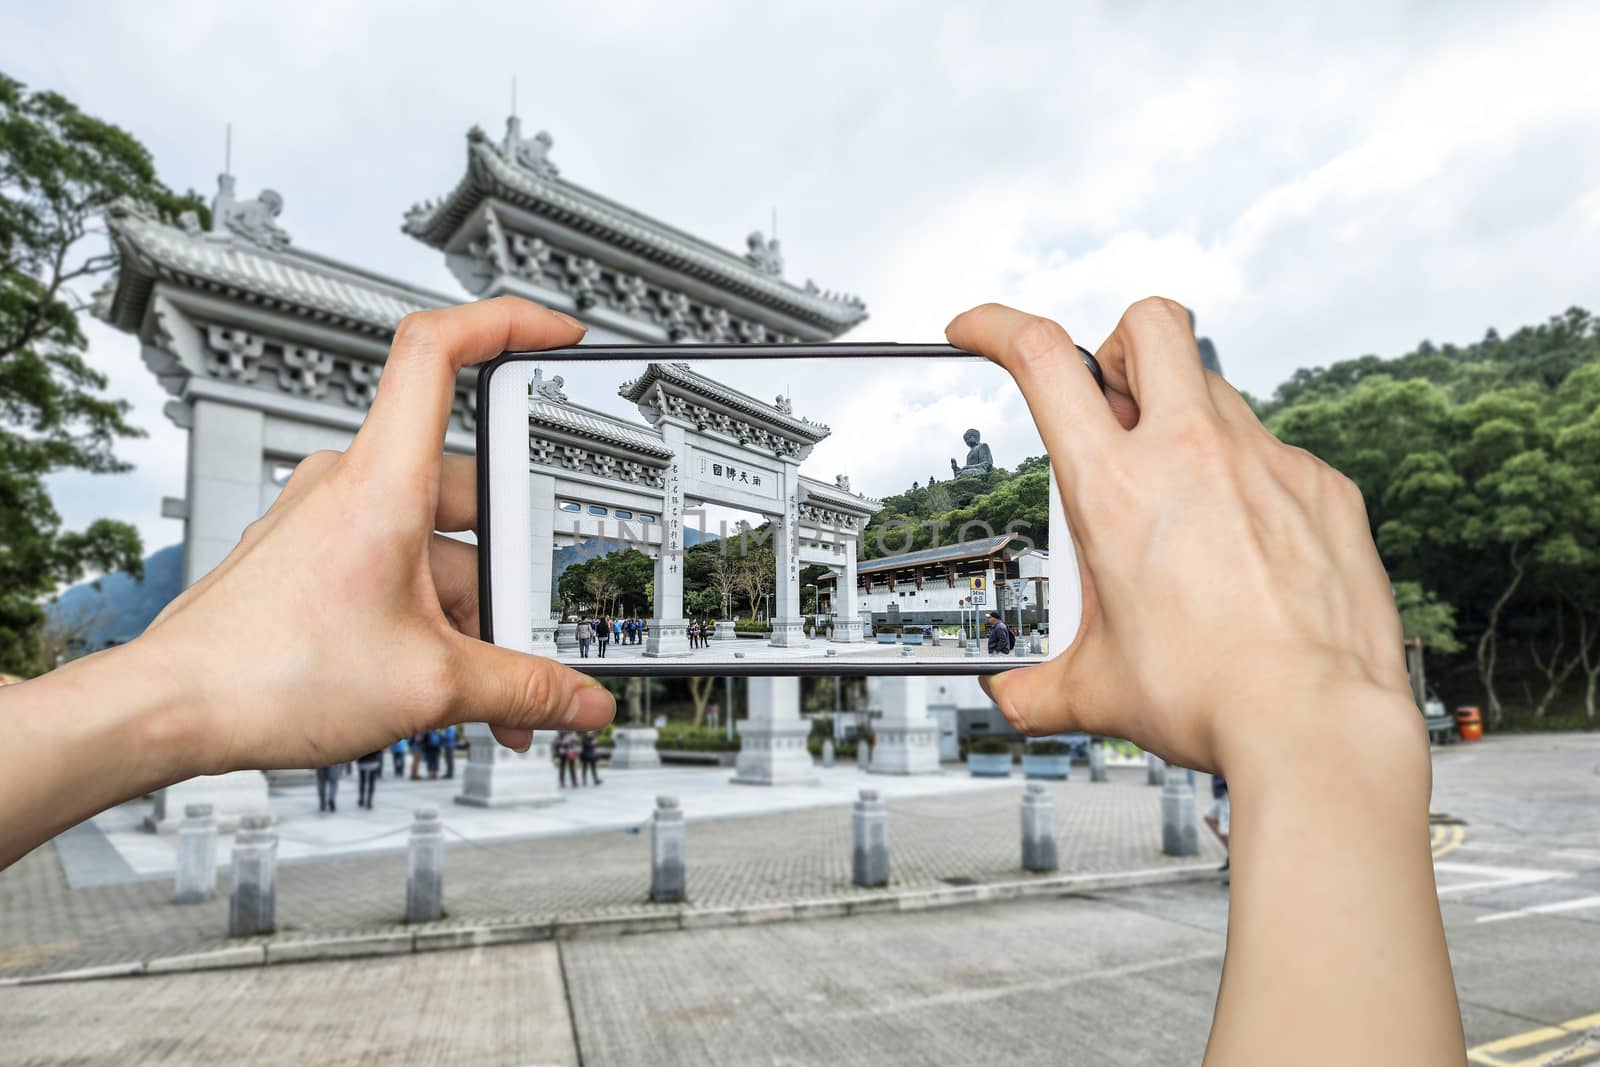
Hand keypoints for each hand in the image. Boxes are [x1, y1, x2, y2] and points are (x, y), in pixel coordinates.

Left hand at [140, 297, 614, 773]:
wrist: (171, 711)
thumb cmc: (263, 672)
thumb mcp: (430, 685)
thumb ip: (523, 689)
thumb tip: (582, 699)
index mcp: (381, 482)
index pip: (438, 350)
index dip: (506, 323)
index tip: (559, 337)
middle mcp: (350, 486)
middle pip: (468, 489)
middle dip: (514, 565)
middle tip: (540, 617)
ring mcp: (329, 523)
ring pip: (437, 546)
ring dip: (476, 613)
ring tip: (497, 685)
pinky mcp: (316, 561)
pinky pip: (400, 572)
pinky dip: (435, 620)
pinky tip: (453, 682)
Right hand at [947, 299, 1419, 774]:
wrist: (1316, 727)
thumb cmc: (1210, 700)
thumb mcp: (1094, 691)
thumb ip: (1035, 686)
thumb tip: (1010, 695)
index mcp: (1115, 490)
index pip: (1042, 359)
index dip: (997, 325)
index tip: (978, 331)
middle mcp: (1191, 455)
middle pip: (1148, 324)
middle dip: (1116, 346)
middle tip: (1111, 405)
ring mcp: (1266, 462)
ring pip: (1214, 386)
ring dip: (1181, 417)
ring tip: (1178, 497)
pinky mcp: (1323, 488)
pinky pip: (1273, 452)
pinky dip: (1246, 479)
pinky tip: (1244, 544)